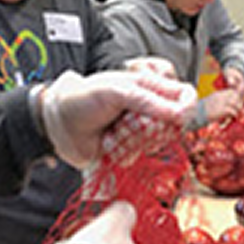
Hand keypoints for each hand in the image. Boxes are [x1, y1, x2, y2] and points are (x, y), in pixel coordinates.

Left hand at [38, 68, 192, 165]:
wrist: (57, 123)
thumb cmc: (83, 99)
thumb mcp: (119, 92)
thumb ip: (151, 101)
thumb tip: (182, 114)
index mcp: (150, 86)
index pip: (185, 95)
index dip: (186, 107)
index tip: (178, 117)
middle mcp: (149, 109)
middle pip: (173, 124)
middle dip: (152, 126)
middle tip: (129, 121)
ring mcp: (140, 131)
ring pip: (158, 142)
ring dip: (136, 140)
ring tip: (115, 132)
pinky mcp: (131, 150)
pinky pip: (141, 157)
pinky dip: (127, 152)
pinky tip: (111, 144)